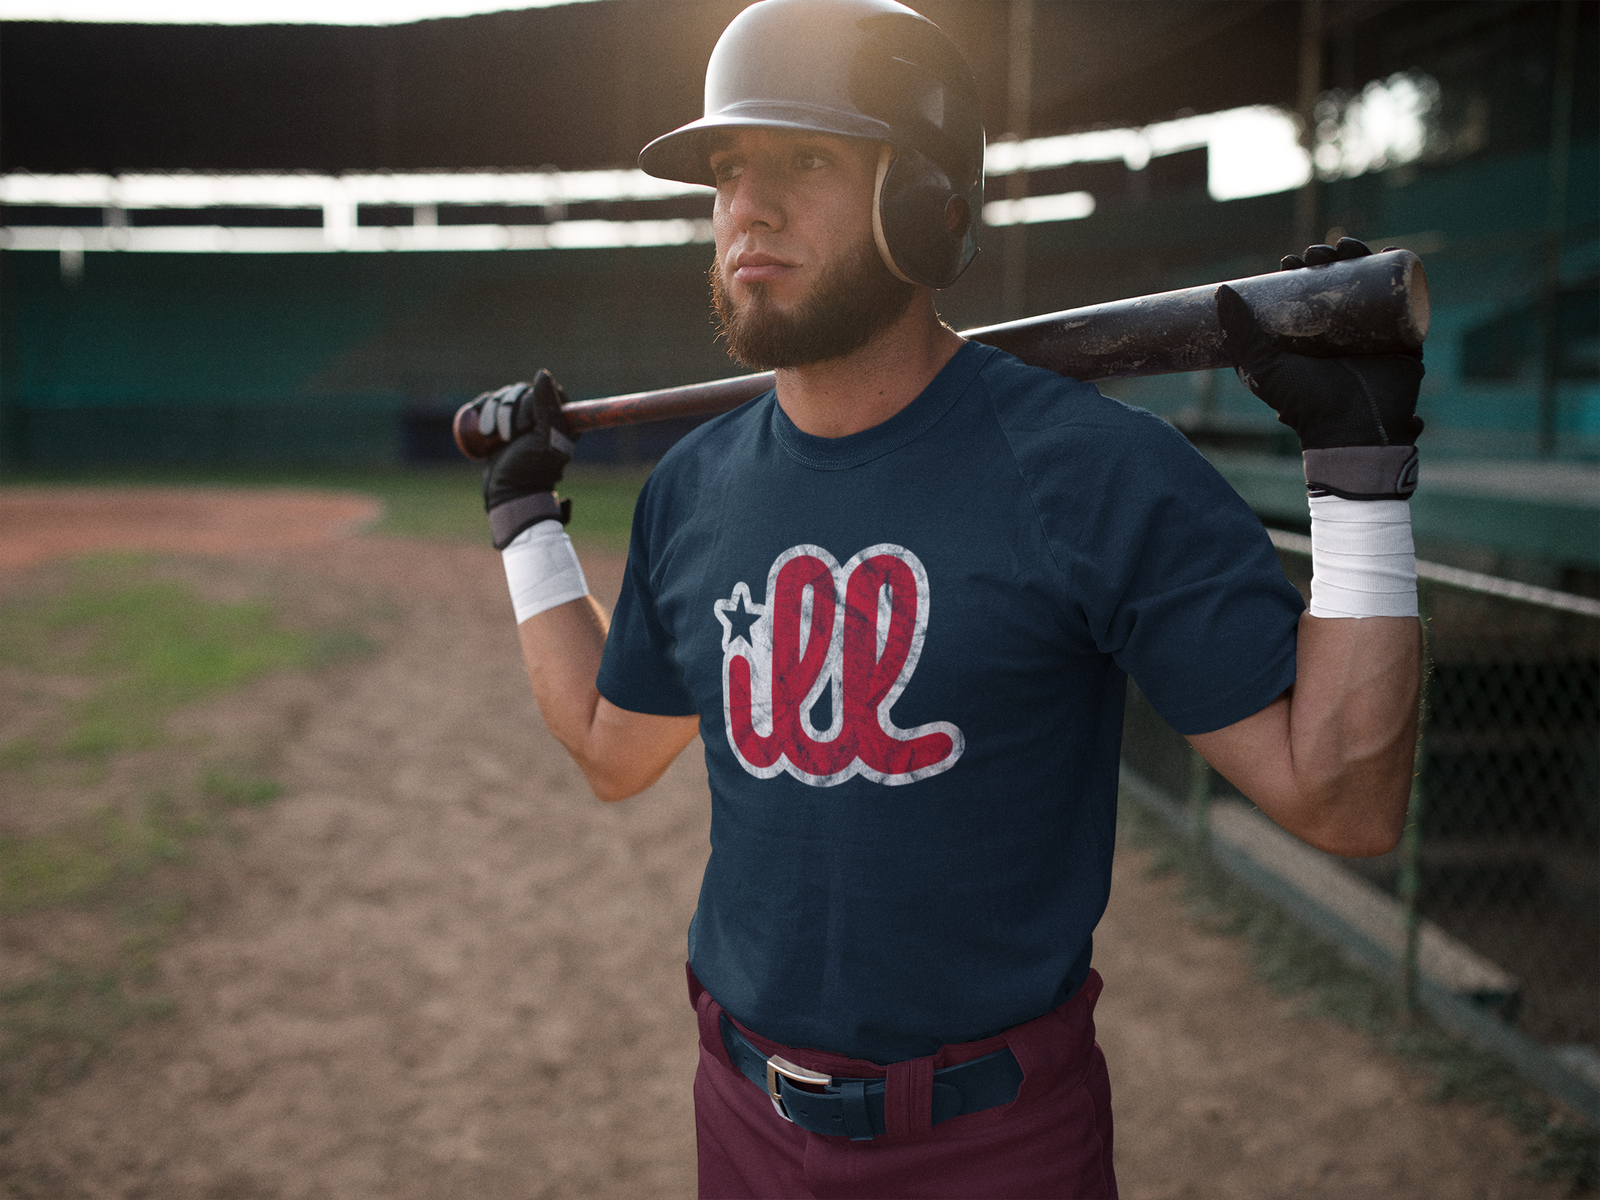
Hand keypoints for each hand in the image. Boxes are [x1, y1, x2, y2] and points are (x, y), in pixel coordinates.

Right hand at [474, 370, 578, 546]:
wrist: (509, 493)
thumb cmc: (531, 469)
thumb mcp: (544, 438)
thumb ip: (547, 407)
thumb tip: (541, 373)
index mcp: (560, 417)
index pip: (543, 389)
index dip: (529, 403)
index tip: (526, 426)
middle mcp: (541, 416)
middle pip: (519, 391)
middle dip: (507, 410)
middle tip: (508, 436)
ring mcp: (519, 420)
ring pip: (502, 398)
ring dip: (492, 413)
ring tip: (491, 436)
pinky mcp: (499, 425)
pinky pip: (488, 404)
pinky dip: (481, 410)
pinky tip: (481, 426)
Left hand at [1216, 238, 1423, 450]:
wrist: (1348, 428)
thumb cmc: (1302, 403)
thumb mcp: (1263, 366)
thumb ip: (1241, 334)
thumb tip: (1223, 291)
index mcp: (1311, 339)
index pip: (1305, 296)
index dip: (1299, 273)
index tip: (1288, 261)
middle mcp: (1342, 334)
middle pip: (1338, 285)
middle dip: (1328, 261)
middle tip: (1315, 252)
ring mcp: (1374, 335)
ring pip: (1370, 286)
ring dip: (1359, 258)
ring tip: (1345, 246)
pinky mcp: (1402, 338)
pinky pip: (1407, 301)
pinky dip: (1402, 273)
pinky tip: (1390, 251)